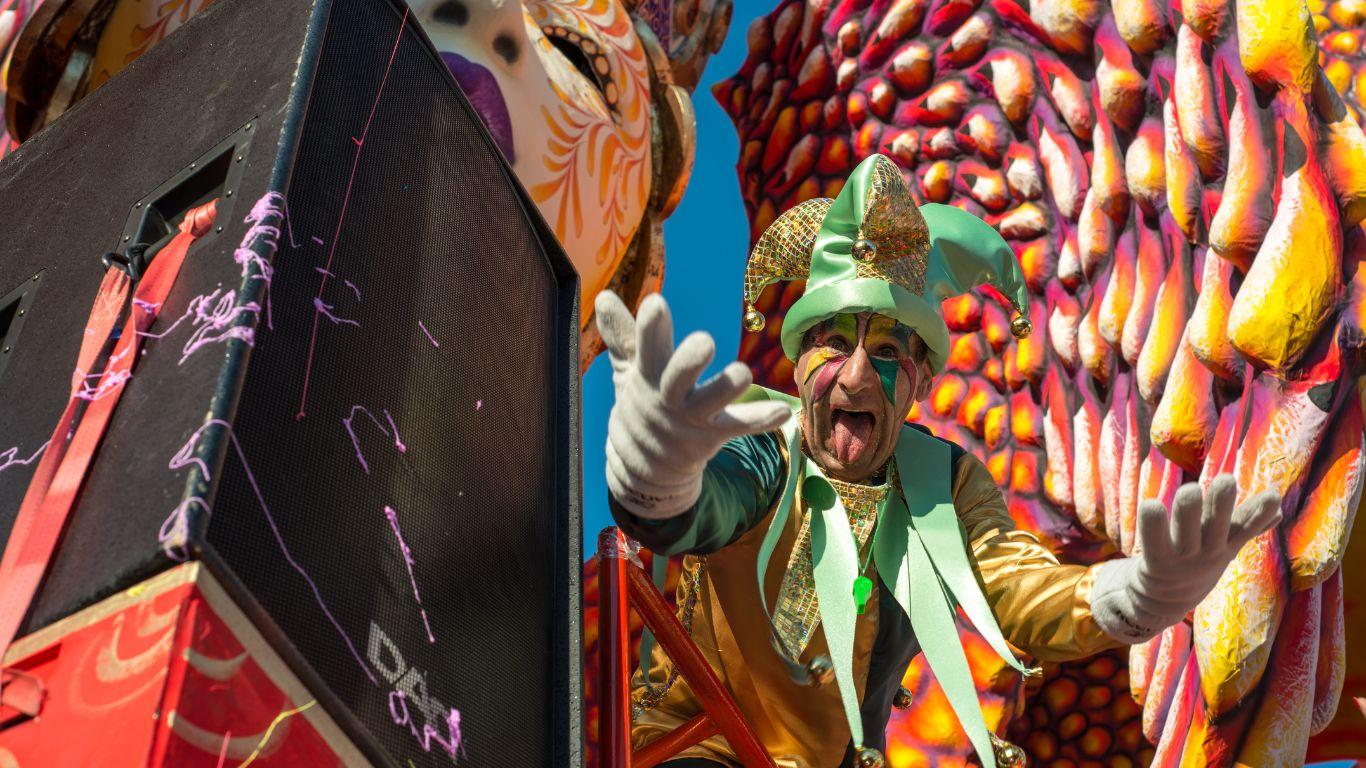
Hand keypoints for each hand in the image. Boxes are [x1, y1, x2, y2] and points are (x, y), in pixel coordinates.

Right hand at [596, 291, 790, 518]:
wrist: (643, 467)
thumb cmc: (640, 404)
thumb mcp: (628, 370)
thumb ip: (622, 335)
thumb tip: (603, 297)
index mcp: (647, 376)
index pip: (645, 349)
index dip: (649, 328)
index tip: (656, 303)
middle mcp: (668, 397)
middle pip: (676, 379)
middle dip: (688, 362)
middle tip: (704, 341)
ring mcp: (692, 419)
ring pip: (710, 404)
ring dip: (726, 389)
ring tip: (744, 373)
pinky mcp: (713, 436)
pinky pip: (739, 427)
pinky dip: (761, 420)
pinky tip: (783, 412)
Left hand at [1090, 475, 1281, 643]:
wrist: (1165, 599)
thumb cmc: (1196, 559)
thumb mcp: (1225, 543)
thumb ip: (1247, 524)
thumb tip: (1278, 506)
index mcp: (1226, 543)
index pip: (1246, 526)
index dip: (1259, 513)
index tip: (1271, 495)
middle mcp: (1208, 550)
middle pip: (1217, 526)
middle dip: (1220, 504)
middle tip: (1226, 480)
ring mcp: (1182, 557)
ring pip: (1188, 533)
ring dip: (1189, 511)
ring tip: (1190, 490)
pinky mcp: (1156, 562)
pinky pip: (1154, 541)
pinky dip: (1152, 524)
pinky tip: (1151, 505)